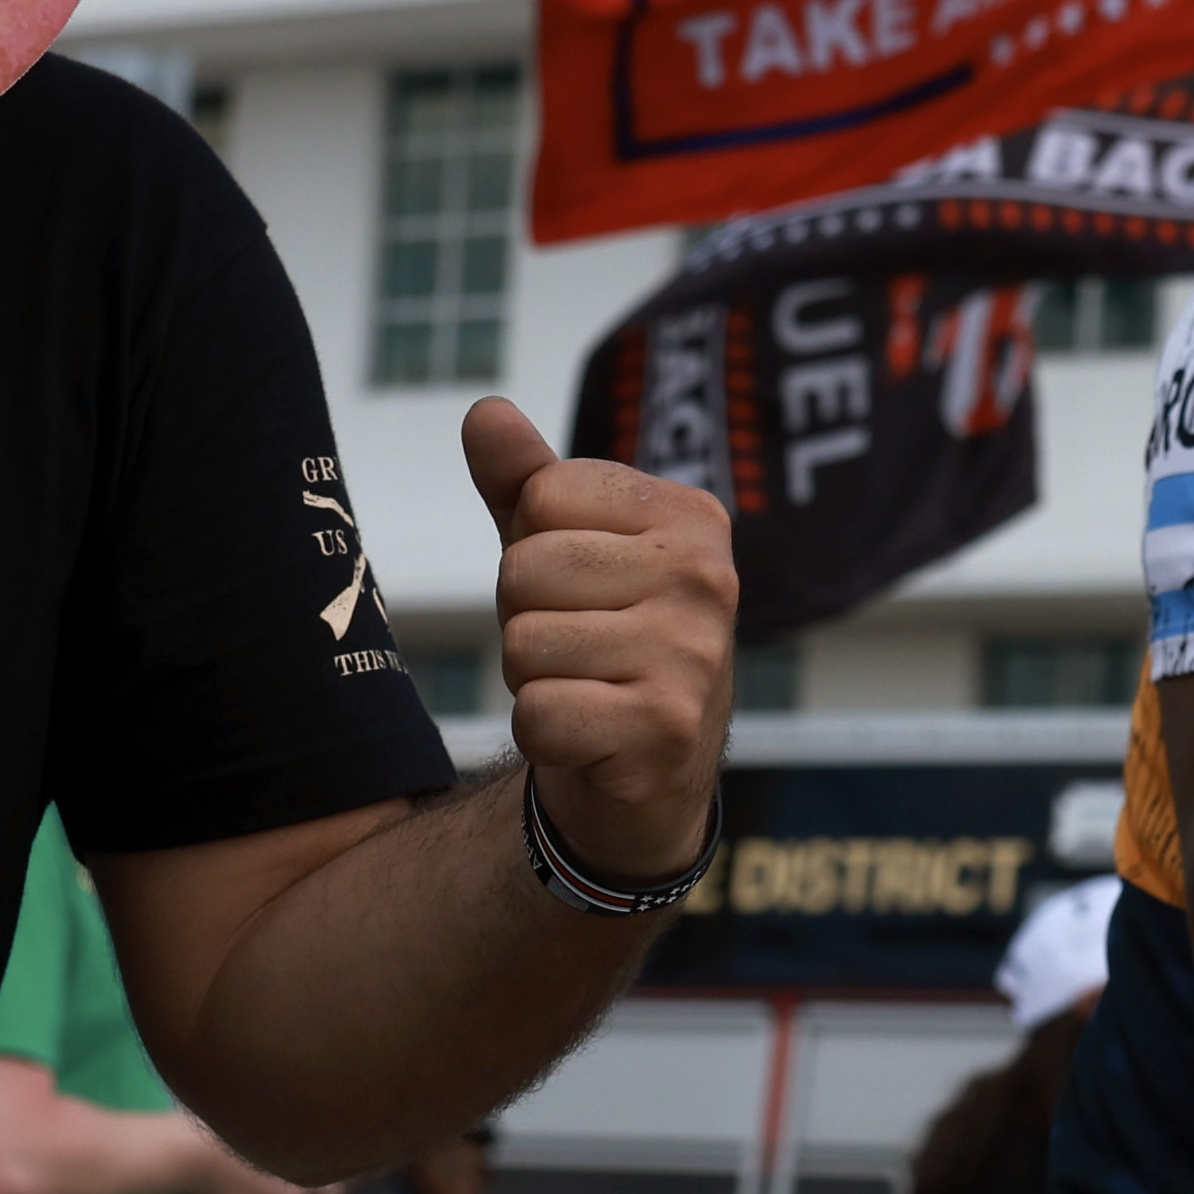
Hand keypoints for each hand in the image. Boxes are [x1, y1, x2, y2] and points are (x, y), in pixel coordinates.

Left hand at [461, 397, 734, 887]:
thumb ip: (524, 481)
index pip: (542, 495)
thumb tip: (485, 411)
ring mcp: (694, 655)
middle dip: (525, 618)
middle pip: (524, 568)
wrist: (646, 782)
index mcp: (690, 518)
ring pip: (523, 642)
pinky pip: (537, 713)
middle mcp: (707, 578)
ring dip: (532, 678)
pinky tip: (587, 738)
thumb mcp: (562, 551)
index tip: (578, 592)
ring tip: (586, 691)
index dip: (532, 549)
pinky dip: (542, 733)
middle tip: (578, 652)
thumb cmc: (600, 644)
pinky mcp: (666, 730)